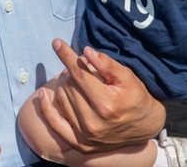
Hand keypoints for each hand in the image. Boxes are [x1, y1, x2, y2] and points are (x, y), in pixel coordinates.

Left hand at [37, 40, 164, 149]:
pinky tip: (42, 94)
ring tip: (76, 78)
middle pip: (69, 86)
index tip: (57, 43)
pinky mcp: (79, 143)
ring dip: (64, 84)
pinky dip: (46, 108)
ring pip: (61, 99)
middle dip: (72, 70)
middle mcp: (93, 123)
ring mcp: (85, 135)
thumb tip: (86, 52)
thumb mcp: (128, 77)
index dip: (67, 56)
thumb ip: (107, 64)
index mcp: (107, 105)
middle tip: (81, 65)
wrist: (144, 126)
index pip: (79, 75)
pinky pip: (55, 123)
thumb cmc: (136, 97)